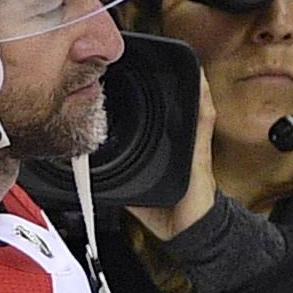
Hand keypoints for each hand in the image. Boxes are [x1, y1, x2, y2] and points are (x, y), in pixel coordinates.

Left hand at [127, 72, 218, 240]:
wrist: (191, 231)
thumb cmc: (169, 213)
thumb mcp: (133, 194)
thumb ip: (116, 181)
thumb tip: (88, 177)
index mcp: (165, 151)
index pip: (154, 119)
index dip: (142, 100)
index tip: (127, 81)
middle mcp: (180, 142)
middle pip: (174, 105)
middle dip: (165, 83)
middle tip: (150, 64)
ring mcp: (192, 144)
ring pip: (191, 104)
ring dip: (187, 82)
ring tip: (180, 61)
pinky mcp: (201, 150)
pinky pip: (204, 118)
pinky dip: (203, 98)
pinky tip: (199, 80)